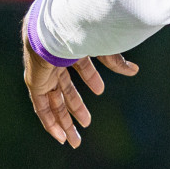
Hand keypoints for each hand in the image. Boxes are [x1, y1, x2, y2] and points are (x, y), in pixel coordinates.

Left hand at [22, 25, 138, 146]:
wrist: (56, 28)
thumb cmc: (81, 32)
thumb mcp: (102, 48)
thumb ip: (115, 61)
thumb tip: (135, 71)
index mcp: (70, 47)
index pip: (80, 66)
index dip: (90, 77)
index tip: (100, 90)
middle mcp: (54, 61)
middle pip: (65, 89)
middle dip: (76, 108)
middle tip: (87, 123)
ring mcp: (43, 73)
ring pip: (53, 102)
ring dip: (64, 121)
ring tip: (74, 140)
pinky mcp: (35, 84)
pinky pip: (40, 107)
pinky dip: (49, 122)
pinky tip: (60, 137)